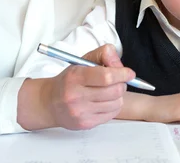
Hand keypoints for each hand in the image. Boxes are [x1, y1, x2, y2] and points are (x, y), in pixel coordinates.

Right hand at [18, 44, 134, 130]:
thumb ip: (103, 55)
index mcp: (75, 77)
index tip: (129, 73)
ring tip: (109, 91)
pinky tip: (104, 101)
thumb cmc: (69, 80)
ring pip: (116, 103)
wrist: (49, 103)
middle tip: (118, 81)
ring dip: (118, 95)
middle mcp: (76, 96)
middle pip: (114, 91)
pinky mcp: (85, 124)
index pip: (106, 76)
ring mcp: (80, 112)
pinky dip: (113, 106)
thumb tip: (120, 64)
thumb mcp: (82, 61)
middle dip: (121, 84)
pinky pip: (112, 114)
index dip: (122, 74)